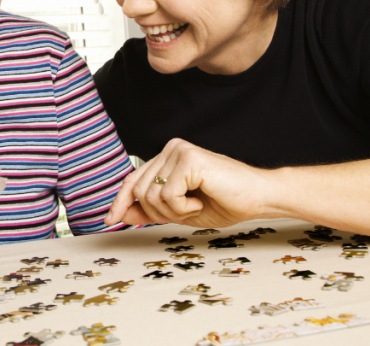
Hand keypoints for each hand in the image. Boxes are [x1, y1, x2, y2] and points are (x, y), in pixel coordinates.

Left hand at [103, 138, 269, 227]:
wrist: (259, 198)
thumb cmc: (225, 203)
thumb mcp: (179, 212)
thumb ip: (150, 210)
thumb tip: (119, 215)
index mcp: (167, 157)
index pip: (133, 180)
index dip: (120, 201)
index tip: (109, 220)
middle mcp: (170, 149)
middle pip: (138, 190)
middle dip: (157, 213)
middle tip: (186, 213)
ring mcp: (179, 151)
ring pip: (150, 195)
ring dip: (173, 212)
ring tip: (196, 206)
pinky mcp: (189, 159)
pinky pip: (167, 195)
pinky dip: (183, 208)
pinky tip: (201, 201)